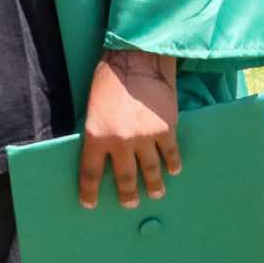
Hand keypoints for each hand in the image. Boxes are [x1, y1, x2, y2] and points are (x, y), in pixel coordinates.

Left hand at [77, 50, 180, 209]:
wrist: (138, 58)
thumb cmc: (109, 77)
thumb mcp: (93, 107)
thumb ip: (98, 130)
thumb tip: (105, 150)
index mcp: (97, 136)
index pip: (91, 172)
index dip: (89, 191)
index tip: (90, 204)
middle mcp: (121, 142)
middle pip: (124, 177)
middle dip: (127, 194)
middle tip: (129, 203)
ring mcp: (145, 138)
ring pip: (150, 171)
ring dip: (153, 185)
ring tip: (155, 194)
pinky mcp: (166, 130)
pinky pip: (170, 154)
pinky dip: (173, 164)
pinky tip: (174, 171)